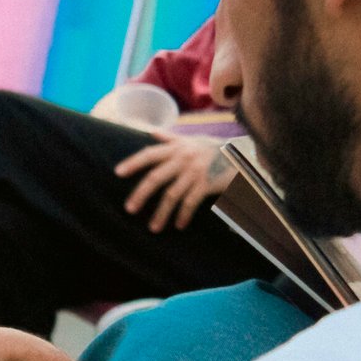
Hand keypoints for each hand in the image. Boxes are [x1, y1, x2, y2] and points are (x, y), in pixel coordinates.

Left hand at [114, 132, 232, 231]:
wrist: (243, 156)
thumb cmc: (215, 149)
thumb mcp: (193, 139)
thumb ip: (171, 138)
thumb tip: (151, 132)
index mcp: (177, 148)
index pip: (150, 154)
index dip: (133, 163)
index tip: (117, 172)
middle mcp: (184, 158)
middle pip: (155, 177)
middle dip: (140, 194)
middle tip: (129, 209)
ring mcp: (195, 171)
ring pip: (172, 195)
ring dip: (161, 213)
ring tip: (153, 228)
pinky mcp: (207, 184)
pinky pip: (190, 202)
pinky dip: (183, 215)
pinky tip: (178, 226)